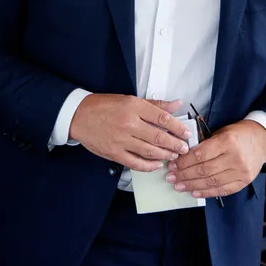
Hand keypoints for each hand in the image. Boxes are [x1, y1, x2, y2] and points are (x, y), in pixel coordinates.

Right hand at [68, 95, 192, 171]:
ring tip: (174, 156)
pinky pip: (136, 163)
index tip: (186, 133)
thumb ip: (154, 105)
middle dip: (175, 144)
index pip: (162, 118)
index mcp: (133, 106)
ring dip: (165, 155)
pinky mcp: (114, 153)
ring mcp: (121, 140)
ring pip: (149, 151)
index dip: (177, 127)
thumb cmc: (104, 106)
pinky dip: (149, 165)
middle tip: (184, 148)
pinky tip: (157, 164)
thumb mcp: (129, 99)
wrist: (79, 116)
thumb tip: (176, 104)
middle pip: (158, 137)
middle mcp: (128, 123)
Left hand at [166, 120, 265, 198]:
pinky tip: (194, 192)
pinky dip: (206, 192)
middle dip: (184, 175)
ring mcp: (240, 172)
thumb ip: (205, 144)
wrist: (262, 140)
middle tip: (171, 177)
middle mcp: (234, 158)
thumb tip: (183, 157)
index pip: (200, 155)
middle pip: (204, 170)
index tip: (172, 165)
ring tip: (178, 186)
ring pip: (211, 182)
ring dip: (192, 185)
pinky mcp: (243, 182)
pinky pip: (222, 190)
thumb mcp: (221, 132)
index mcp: (227, 141)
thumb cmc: (238, 134)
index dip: (184, 162)